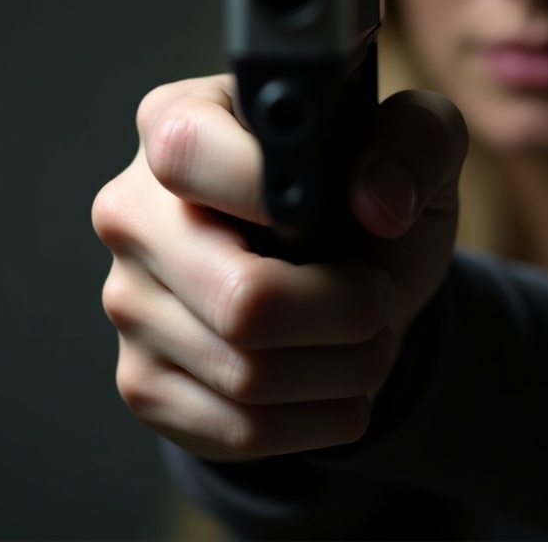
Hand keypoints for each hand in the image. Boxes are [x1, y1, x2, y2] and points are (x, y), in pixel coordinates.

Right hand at [92, 74, 466, 460]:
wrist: (348, 276)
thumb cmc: (368, 191)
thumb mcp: (419, 142)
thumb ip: (417, 138)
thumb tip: (379, 201)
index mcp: (181, 118)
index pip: (191, 154)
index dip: (278, 198)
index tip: (351, 216)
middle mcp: (134, 209)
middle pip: (238, 297)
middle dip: (344, 313)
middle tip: (379, 298)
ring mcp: (128, 300)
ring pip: (246, 374)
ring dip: (342, 370)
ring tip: (371, 339)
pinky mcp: (142, 381)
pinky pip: (234, 429)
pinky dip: (313, 419)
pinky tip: (339, 387)